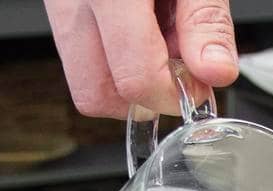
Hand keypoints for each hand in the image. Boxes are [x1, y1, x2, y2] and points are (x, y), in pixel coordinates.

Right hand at [45, 0, 238, 117]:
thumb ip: (206, 21)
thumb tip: (215, 73)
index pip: (135, 80)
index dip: (175, 95)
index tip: (200, 83)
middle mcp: (72, 1)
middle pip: (95, 95)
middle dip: (143, 99)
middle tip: (178, 70)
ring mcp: (57, 5)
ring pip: (83, 81)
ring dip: (126, 81)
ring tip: (159, 39)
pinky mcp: (58, 6)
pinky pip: (79, 54)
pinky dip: (112, 58)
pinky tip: (139, 29)